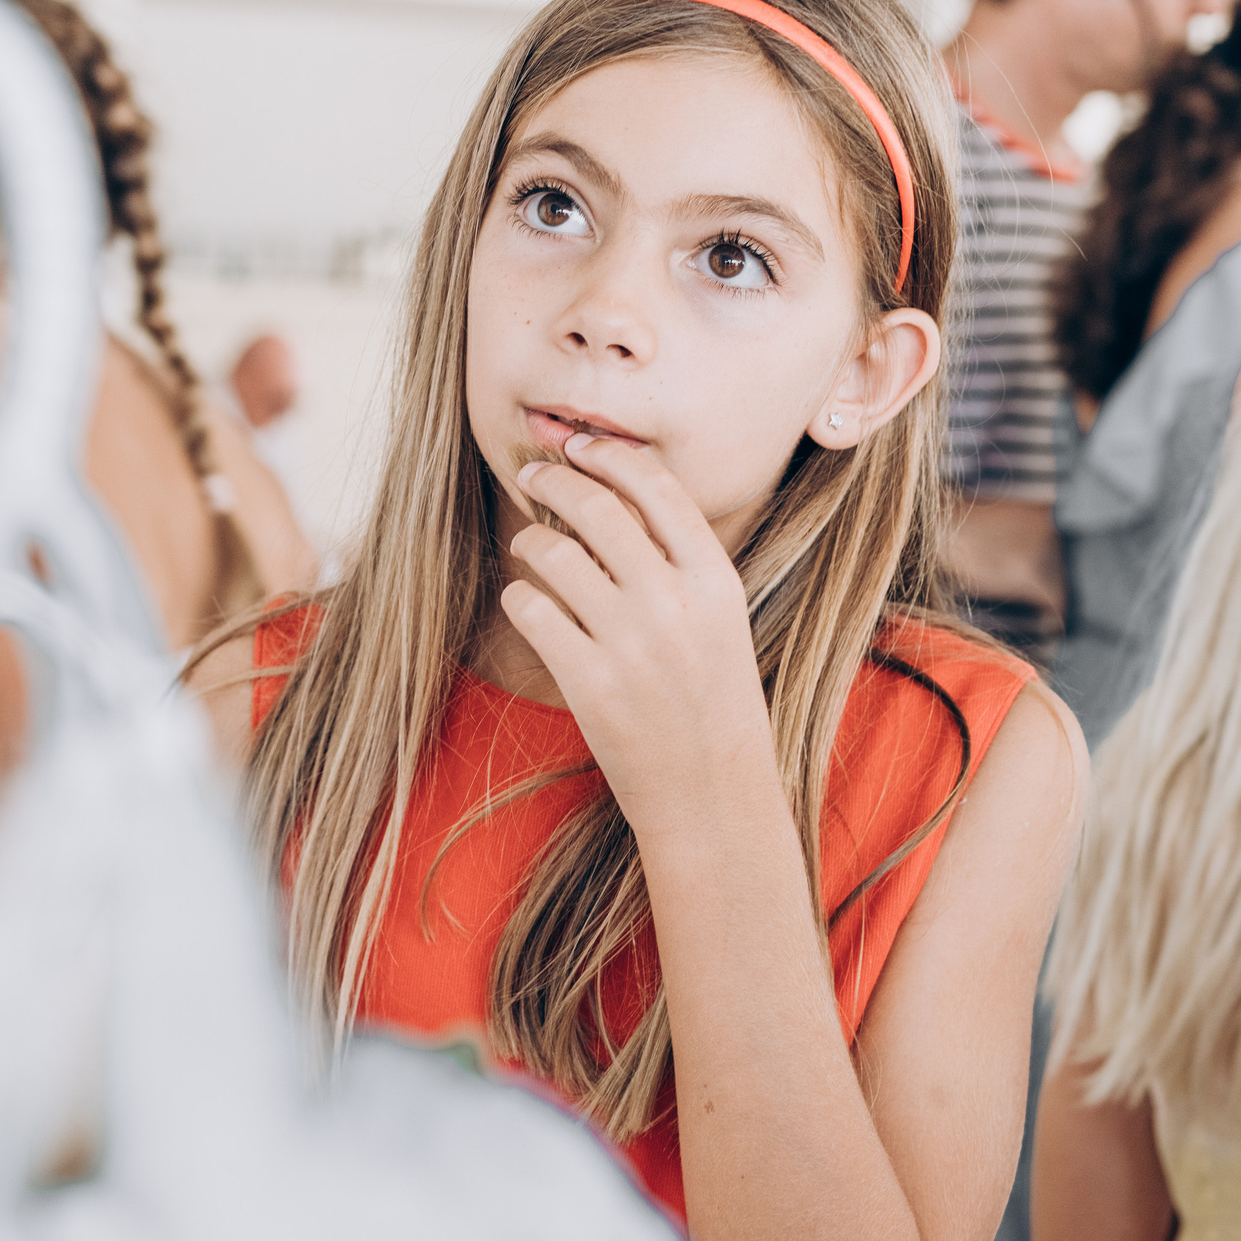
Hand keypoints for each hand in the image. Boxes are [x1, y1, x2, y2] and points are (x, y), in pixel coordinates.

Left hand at [500, 431, 784, 849]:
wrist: (712, 793)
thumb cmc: (712, 702)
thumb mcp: (720, 621)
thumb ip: (679, 563)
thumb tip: (613, 495)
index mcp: (714, 580)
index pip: (656, 486)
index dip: (608, 454)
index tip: (579, 446)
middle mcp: (675, 602)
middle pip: (596, 507)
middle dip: (553, 481)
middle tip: (532, 475)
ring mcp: (630, 643)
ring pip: (553, 554)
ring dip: (530, 541)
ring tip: (528, 547)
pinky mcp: (589, 682)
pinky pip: (531, 609)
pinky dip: (520, 595)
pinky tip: (527, 602)